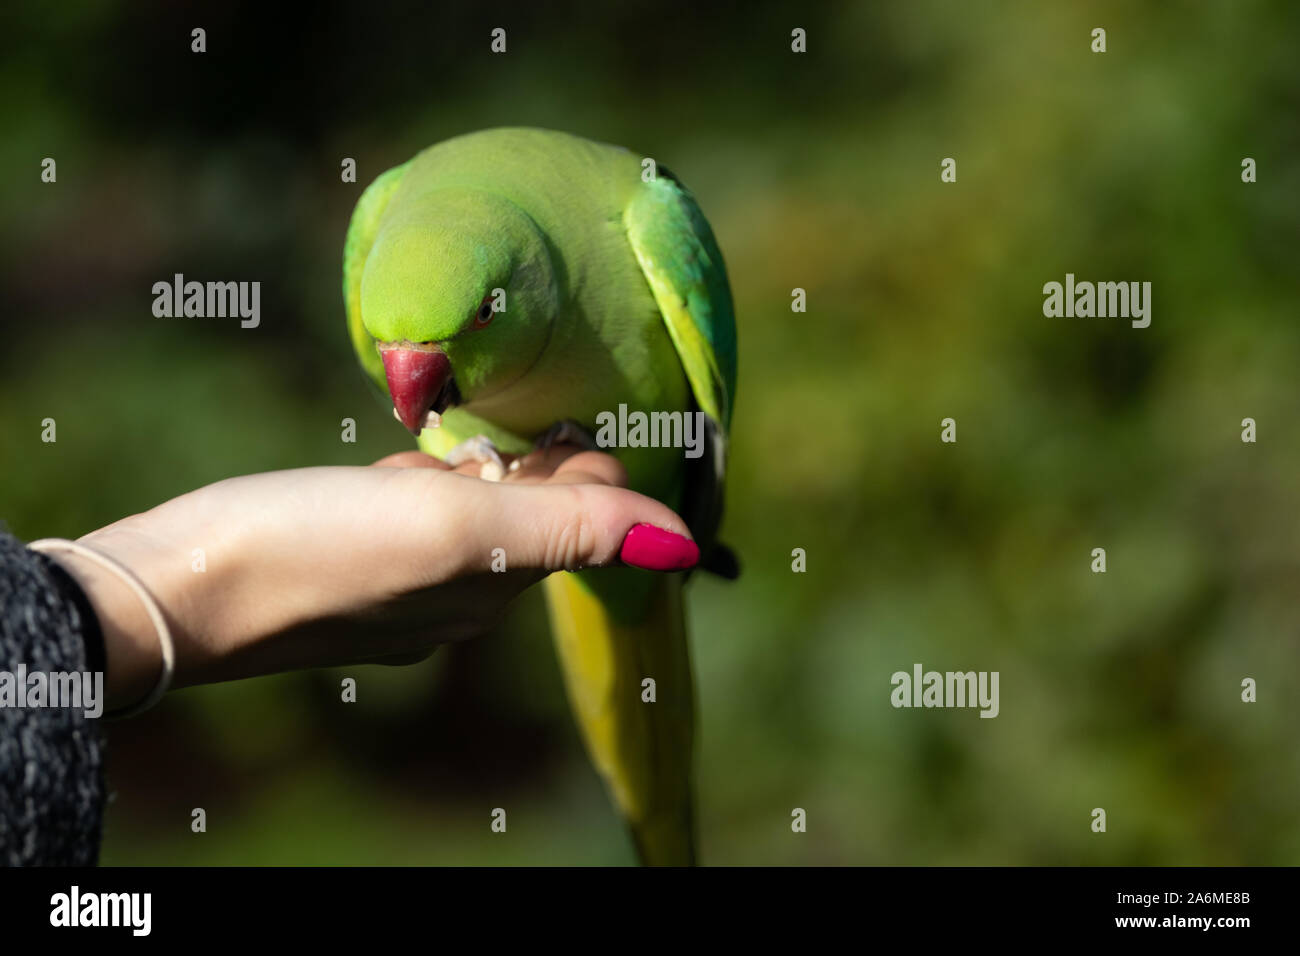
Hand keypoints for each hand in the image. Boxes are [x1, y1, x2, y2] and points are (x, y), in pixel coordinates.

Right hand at [44, 446, 697, 711]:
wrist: (180, 587)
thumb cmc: (323, 547)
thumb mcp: (461, 530)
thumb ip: (572, 530)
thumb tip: (685, 547)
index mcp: (494, 585)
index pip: (580, 521)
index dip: (592, 467)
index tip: (584, 414)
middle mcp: (454, 596)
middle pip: (529, 519)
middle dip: (541, 470)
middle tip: (544, 419)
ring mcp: (395, 584)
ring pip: (468, 517)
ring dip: (481, 475)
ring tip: (476, 439)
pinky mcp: (341, 565)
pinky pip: (406, 520)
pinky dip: (419, 487)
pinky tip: (401, 466)